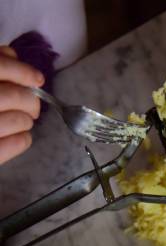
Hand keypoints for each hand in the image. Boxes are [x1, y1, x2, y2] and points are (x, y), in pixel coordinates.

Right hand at [0, 46, 44, 164]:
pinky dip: (23, 140)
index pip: (0, 67)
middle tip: (33, 108)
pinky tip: (22, 137)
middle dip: (31, 102)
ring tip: (24, 122)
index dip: (23, 72)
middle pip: (14, 96)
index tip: (38, 79)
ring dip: (26, 121)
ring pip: (18, 121)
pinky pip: (12, 145)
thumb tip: (12, 57)